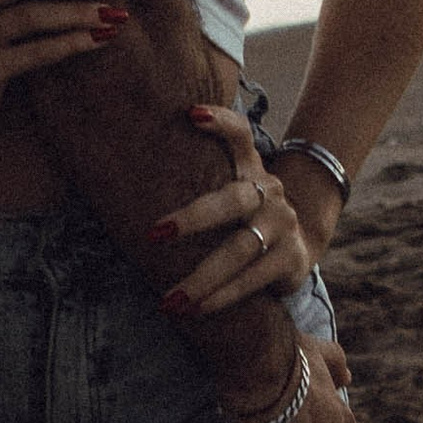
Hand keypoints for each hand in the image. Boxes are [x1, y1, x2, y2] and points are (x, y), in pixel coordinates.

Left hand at [150, 101, 318, 315]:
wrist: (297, 248)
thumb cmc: (242, 216)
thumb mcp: (228, 187)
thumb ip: (196, 172)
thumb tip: (125, 162)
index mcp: (250, 167)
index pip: (240, 135)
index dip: (220, 121)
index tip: (190, 113)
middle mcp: (269, 191)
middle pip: (232, 200)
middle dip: (193, 218)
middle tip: (154, 234)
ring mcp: (283, 225)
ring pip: (240, 250)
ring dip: (202, 277)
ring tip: (170, 300)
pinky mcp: (292, 259)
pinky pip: (253, 279)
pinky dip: (223, 296)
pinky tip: (197, 309)